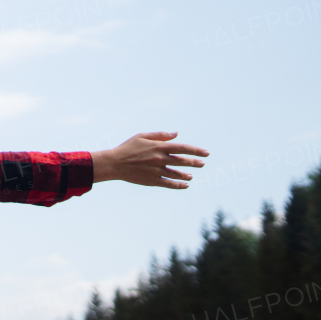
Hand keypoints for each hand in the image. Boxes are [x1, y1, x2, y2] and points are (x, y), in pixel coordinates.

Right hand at [92, 132, 208, 188]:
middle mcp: (160, 159)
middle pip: (183, 161)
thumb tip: (176, 134)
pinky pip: (169, 184)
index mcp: (159, 147)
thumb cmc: (127, 148)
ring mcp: (157, 171)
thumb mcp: (142, 136)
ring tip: (191, 176)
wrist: (114, 164)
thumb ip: (160, 135)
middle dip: (195, 163)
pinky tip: (185, 185)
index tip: (206, 153)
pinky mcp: (152, 181)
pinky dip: (179, 185)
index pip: (183, 148)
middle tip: (202, 164)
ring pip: (177, 174)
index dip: (196, 151)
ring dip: (186, 175)